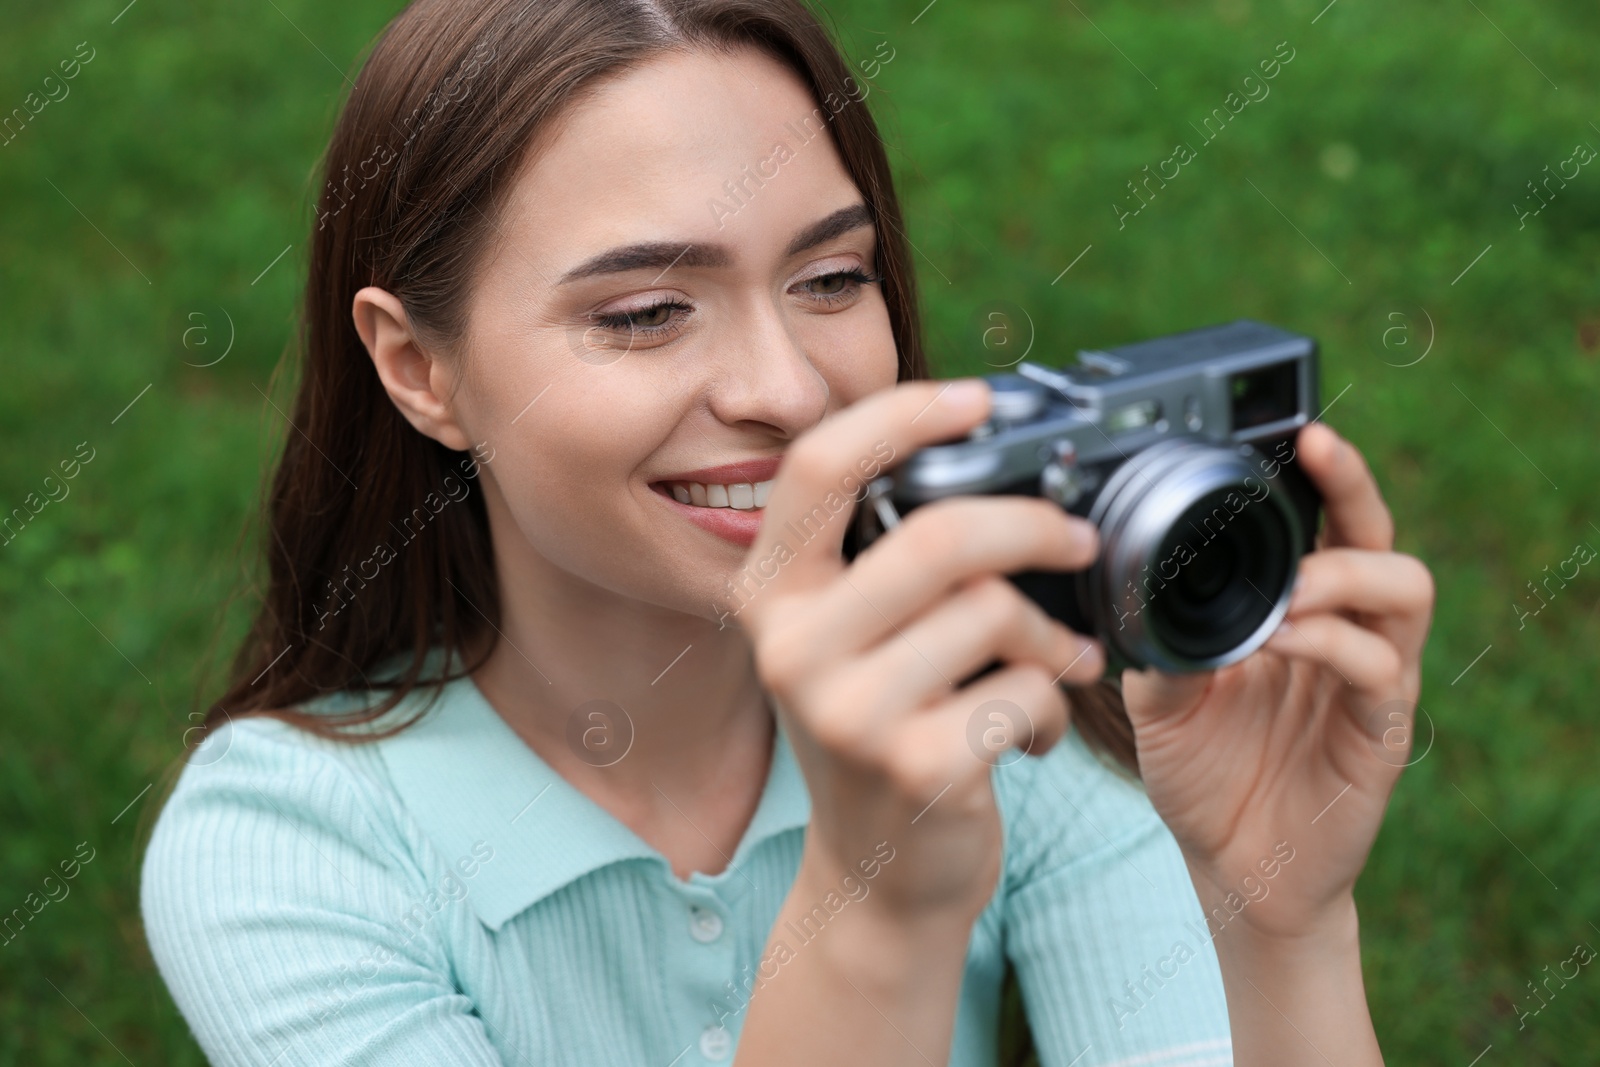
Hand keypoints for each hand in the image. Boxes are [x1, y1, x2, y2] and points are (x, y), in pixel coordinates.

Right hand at [729, 379, 1104, 923]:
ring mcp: (844, 711)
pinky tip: (1032, 737)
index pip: (820, 466)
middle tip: (1077, 541)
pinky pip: (1025, 693)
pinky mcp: (909, 766)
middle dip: (1033, 527)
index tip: (979, 401)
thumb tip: (991, 461)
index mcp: (770, 592)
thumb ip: (885, 558)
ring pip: (995, 611)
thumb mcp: (850, 639)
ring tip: (1055, 669)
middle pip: (939, 534)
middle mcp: (789, 645)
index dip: (903, 414)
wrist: (877, 875)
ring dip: (1053, 641)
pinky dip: (1053, 710)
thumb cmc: (880, 730)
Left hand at [1121, 421, 1434, 940]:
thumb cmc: (1203, 772)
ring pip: (1402, 589)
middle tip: (1313, 450)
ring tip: (1287, 588)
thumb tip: (1121, 586)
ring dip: (1340, 573)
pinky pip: (1379, 668)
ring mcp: (1372, 680)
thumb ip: (1155, 640)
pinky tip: (1282, 642)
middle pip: (1378, 534)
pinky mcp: (1381, 731)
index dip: (1320, 475)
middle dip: (1352, 484)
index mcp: (1299, 612)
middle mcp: (1345, 632)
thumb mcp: (1159, 698)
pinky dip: (1332, 643)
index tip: (1291, 430)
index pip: (1323, 523)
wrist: (1232, 869)